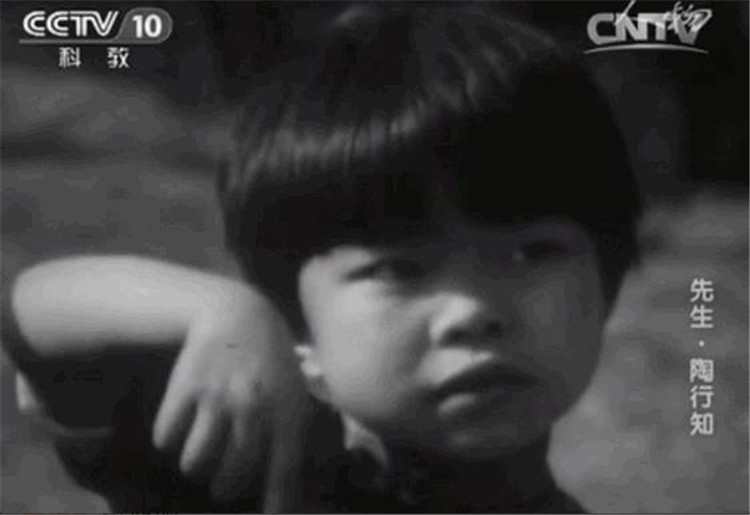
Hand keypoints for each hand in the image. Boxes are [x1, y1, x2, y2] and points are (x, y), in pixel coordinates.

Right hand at [152, 284, 311, 504]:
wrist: (239, 315)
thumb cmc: (271, 363)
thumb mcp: (293, 397)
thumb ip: (290, 440)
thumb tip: (284, 497)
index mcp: (288, 413)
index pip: (284, 473)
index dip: (277, 506)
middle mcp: (255, 409)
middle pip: (229, 480)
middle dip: (223, 487)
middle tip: (222, 478)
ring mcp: (219, 397)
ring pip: (193, 464)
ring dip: (195, 465)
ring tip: (203, 448)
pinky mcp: (186, 386)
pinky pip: (166, 439)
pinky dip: (169, 439)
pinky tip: (183, 422)